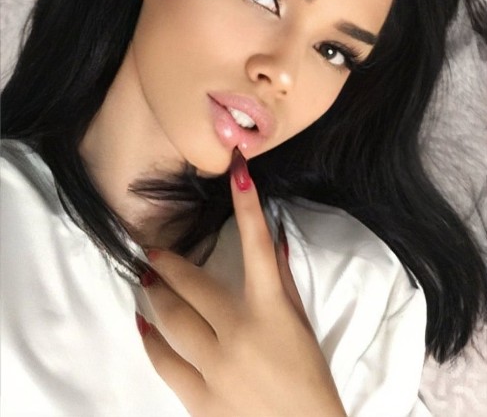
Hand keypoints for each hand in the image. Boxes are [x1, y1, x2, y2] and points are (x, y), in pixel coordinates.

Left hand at [137, 148, 346, 416]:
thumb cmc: (310, 380)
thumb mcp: (301, 328)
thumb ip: (282, 285)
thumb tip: (271, 246)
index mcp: (271, 311)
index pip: (258, 246)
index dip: (247, 204)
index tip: (237, 170)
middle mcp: (239, 332)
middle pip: (192, 285)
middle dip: (168, 263)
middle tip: (151, 252)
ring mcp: (216, 366)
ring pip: (170, 319)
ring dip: (154, 295)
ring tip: (144, 282)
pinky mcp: (199, 397)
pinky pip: (164, 361)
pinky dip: (150, 340)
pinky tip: (143, 325)